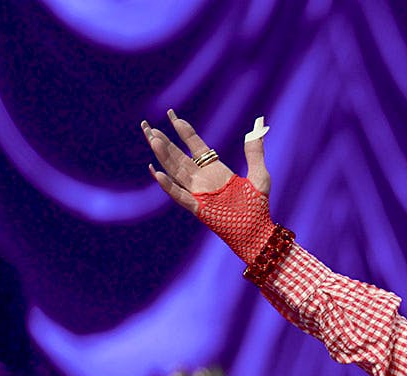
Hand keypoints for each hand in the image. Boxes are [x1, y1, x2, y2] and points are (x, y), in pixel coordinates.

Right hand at [141, 109, 270, 212]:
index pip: (194, 144)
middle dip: (162, 140)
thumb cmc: (258, 206)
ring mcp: (198, 193)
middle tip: (147, 125)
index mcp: (214, 169)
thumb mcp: (259, 175)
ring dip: (163, 156)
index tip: (171, 113)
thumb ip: (255, 152)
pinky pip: (180, 195)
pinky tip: (157, 172)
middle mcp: (202, 179)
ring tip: (152, 139)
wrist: (257, 231)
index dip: (182, 129)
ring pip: (175, 171)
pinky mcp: (198, 208)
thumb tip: (259, 127)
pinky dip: (168, 185)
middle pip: (177, 156)